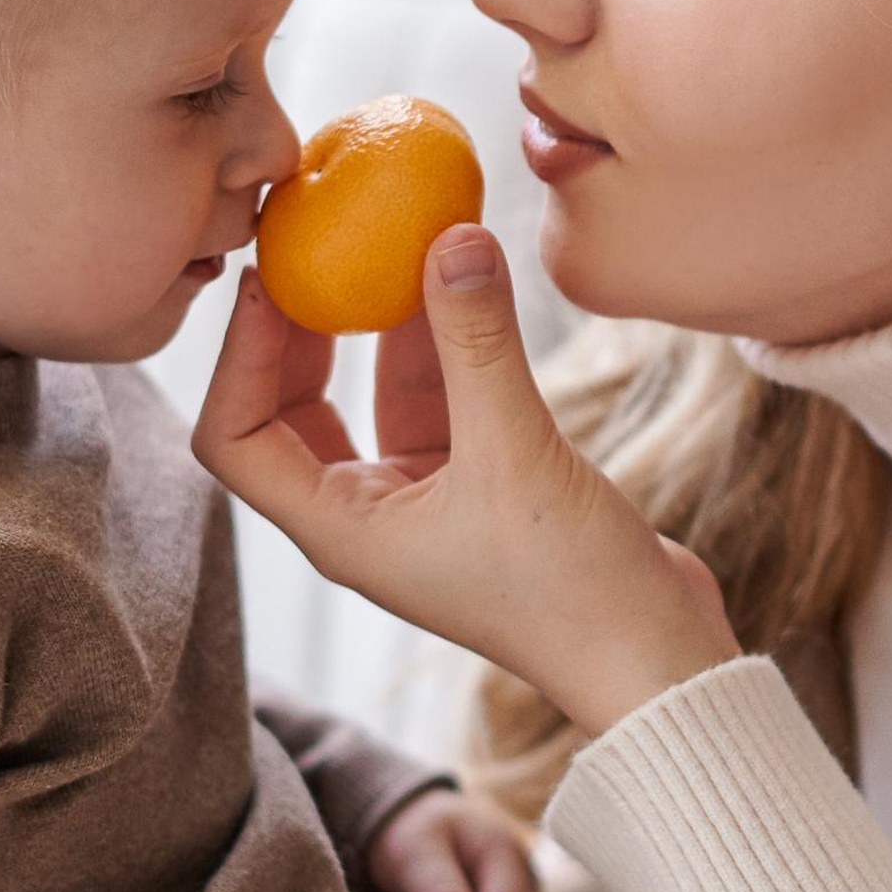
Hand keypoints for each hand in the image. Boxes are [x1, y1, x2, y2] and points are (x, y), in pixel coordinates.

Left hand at [192, 227, 742, 738]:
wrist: (655, 655)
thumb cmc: (571, 590)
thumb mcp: (517, 455)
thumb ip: (479, 344)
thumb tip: (452, 236)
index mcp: (342, 530)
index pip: (236, 439)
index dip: (237, 356)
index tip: (276, 276)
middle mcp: (368, 518)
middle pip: (292, 410)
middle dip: (305, 327)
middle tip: (323, 244)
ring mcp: (424, 503)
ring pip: (375, 398)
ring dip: (384, 326)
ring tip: (401, 243)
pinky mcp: (482, 486)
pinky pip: (443, 401)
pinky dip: (448, 346)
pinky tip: (468, 283)